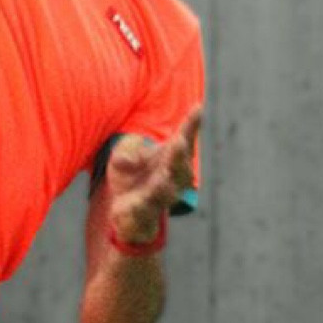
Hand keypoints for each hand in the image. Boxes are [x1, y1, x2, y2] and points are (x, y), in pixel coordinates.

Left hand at [104, 107, 201, 246]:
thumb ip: (128, 151)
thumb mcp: (126, 153)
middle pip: (180, 168)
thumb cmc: (135, 174)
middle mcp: (171, 179)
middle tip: (179, 142)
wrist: (129, 211)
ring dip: (164, 185)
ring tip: (163, 177)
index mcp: (171, 158)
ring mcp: (159, 197)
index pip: (184, 140)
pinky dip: (140, 208)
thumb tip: (125, 160)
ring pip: (166, 192)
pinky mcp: (143, 214)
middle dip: (179, 156)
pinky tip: (135, 203)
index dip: (191, 125)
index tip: (198, 109)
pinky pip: (143, 212)